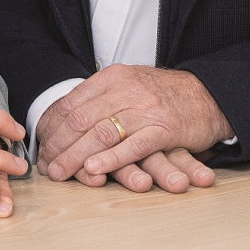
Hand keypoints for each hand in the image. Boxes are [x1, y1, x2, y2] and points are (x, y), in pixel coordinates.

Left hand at [37, 65, 228, 192]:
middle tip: (46, 166)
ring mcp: (145, 108)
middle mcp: (125, 89)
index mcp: (112, 77)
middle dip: (59, 145)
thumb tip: (64, 119)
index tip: (42, 147)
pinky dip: (111, 159)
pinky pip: (132, 145)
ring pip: (101, 133)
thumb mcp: (129, 85)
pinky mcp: (164, 128)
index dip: (52, 128)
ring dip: (76, 156)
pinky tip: (94, 170)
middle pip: (81, 119)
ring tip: (61, 173)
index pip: (71, 103)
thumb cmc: (163, 95)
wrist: (208, 95)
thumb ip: (100, 98)